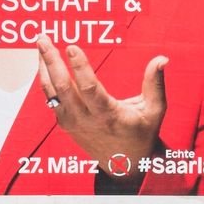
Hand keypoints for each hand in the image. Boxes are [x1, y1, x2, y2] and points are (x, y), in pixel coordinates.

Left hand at [37, 37, 167, 183]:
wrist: (124, 164)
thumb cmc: (141, 133)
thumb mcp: (154, 110)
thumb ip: (155, 83)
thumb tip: (162, 59)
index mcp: (108, 115)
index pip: (89, 89)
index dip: (79, 67)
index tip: (72, 47)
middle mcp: (85, 120)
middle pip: (62, 87)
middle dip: (51, 61)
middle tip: (43, 39)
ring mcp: (72, 122)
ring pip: (51, 92)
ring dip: (43, 67)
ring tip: (41, 44)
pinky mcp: (65, 123)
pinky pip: (50, 98)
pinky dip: (45, 79)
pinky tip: (44, 62)